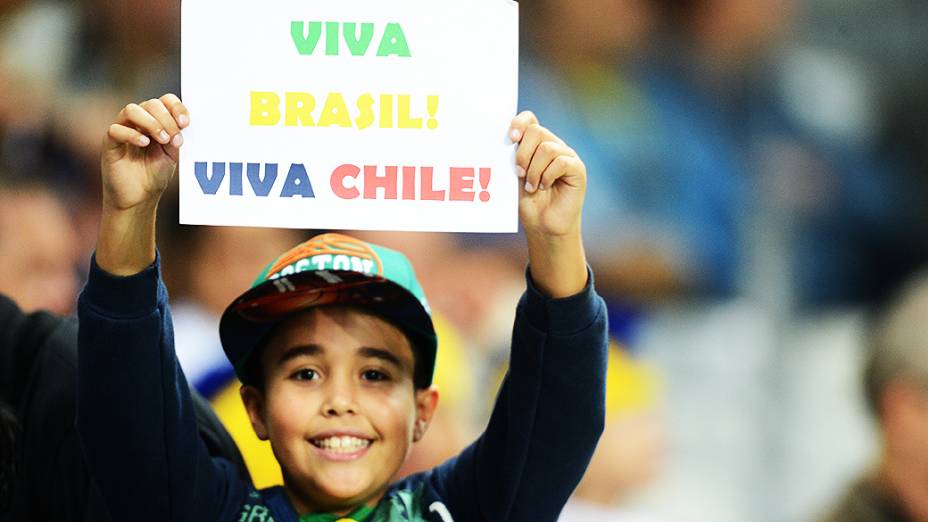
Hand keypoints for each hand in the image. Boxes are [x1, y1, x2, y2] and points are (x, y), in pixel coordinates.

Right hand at [96, 94, 188, 275]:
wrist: (139, 198)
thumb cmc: (155, 175)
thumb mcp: (171, 154)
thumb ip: (175, 136)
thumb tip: (182, 121)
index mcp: (156, 121)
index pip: (164, 101)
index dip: (176, 107)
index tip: (186, 122)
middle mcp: (138, 122)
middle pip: (150, 103)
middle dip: (166, 118)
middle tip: (174, 137)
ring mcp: (122, 130)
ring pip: (131, 110)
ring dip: (151, 122)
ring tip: (163, 139)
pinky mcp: (109, 143)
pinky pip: (116, 129)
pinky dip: (132, 134)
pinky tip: (145, 144)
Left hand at [510, 112, 588, 297]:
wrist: (543, 226)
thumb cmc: (528, 202)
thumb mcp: (515, 176)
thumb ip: (513, 156)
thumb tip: (505, 139)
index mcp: (536, 144)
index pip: (530, 119)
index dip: (519, 122)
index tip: (510, 138)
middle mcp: (553, 145)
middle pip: (536, 131)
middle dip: (522, 154)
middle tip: (519, 173)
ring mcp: (567, 156)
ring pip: (547, 148)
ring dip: (534, 170)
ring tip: (532, 186)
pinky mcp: (577, 169)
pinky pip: (561, 161)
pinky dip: (547, 175)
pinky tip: (544, 186)